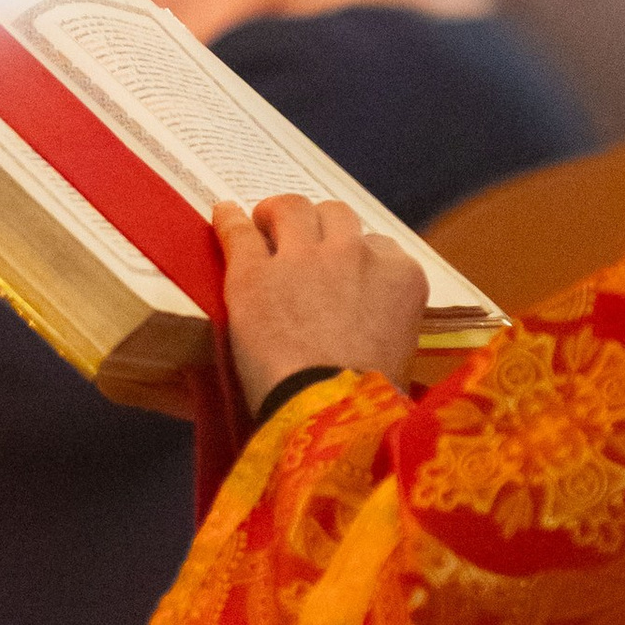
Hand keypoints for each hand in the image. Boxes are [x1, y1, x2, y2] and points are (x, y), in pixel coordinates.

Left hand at [214, 194, 428, 410]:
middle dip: (320, 226)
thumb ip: (385, 317)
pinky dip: (229, 220)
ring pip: (291, 208)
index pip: (378, 245)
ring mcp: (303, 259)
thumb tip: (362, 319)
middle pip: (336, 215)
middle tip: (301, 239)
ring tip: (265, 223)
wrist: (332, 415)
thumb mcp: (401, 348)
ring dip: (279, 214)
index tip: (343, 270)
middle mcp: (355, 254)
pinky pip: (238, 232)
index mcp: (400, 275)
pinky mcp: (254, 274)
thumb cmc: (370, 399)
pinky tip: (223, 213)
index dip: (357, 256)